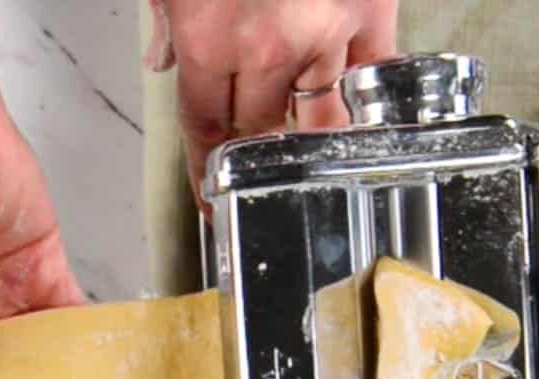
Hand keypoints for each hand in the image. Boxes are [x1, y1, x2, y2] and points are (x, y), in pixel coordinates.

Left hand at [143, 0, 399, 193]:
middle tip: (253, 171)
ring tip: (303, 152)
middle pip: (257, 129)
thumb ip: (165, 18)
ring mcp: (328, 29)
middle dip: (251, 153)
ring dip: (306, 133)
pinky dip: (363, 95)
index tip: (209, 200)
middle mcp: (268, 45)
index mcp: (207, 35)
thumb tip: (163, 61)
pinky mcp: (376, 7)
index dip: (205, 170)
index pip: (204, 127)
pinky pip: (374, 73)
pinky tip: (354, 115)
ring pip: (317, 113)